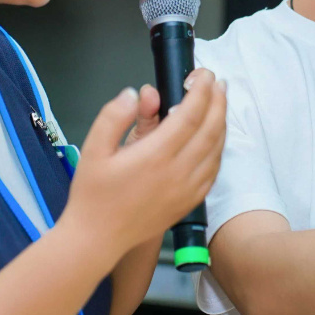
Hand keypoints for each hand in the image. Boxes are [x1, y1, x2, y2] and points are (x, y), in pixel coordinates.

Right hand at [60, 69, 225, 262]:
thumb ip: (114, 117)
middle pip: (210, 129)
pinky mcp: (189, 202)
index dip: (201, 91)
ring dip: (221, 122)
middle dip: (217, 101)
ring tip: (219, 103)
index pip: (190, 114)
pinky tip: (214, 138)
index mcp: (154, 155)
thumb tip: (137, 94)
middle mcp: (177, 172)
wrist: (96, 239)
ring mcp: (187, 190)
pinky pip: (213, 171)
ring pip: (216, 150)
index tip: (203, 74)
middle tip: (216, 82)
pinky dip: (218, 149)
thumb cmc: (92, 194)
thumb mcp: (93, 149)